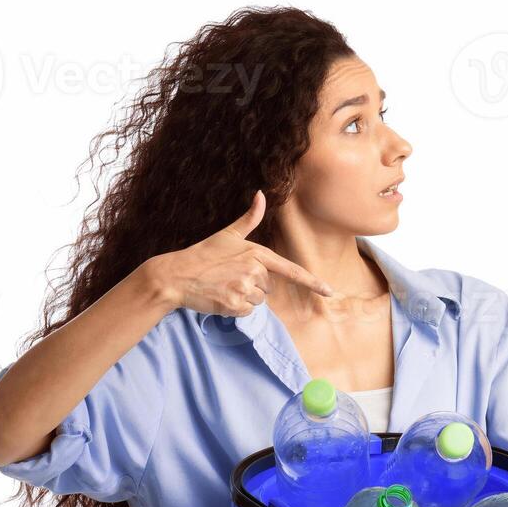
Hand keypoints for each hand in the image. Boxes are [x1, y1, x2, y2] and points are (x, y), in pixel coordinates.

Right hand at [143, 190, 331, 313]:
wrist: (177, 274)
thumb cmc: (203, 254)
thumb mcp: (228, 234)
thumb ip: (249, 218)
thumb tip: (260, 194)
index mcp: (257, 253)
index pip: (291, 270)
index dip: (313, 282)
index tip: (330, 292)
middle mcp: (254, 271)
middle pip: (269, 288)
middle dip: (253, 286)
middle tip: (230, 277)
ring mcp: (245, 289)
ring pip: (258, 301)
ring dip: (244, 298)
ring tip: (224, 287)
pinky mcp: (235, 305)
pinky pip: (247, 312)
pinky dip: (236, 309)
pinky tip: (222, 297)